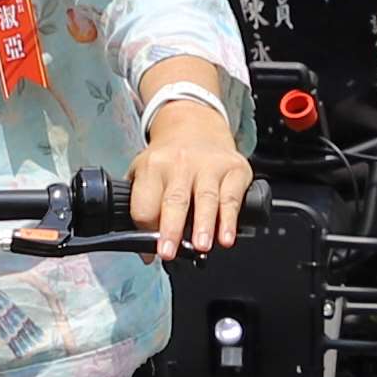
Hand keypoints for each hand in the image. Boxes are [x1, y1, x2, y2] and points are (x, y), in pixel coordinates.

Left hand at [128, 94, 252, 258]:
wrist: (196, 125)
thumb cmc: (169, 160)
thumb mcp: (144, 173)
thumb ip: (142, 208)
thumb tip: (146, 251)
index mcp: (152, 166)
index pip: (145, 205)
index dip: (145, 231)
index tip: (151, 251)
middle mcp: (180, 163)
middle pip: (174, 200)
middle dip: (171, 228)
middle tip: (168, 251)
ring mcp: (209, 165)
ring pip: (206, 199)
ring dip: (204, 225)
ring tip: (202, 246)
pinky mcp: (234, 169)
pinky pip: (232, 198)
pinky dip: (230, 220)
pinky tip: (227, 237)